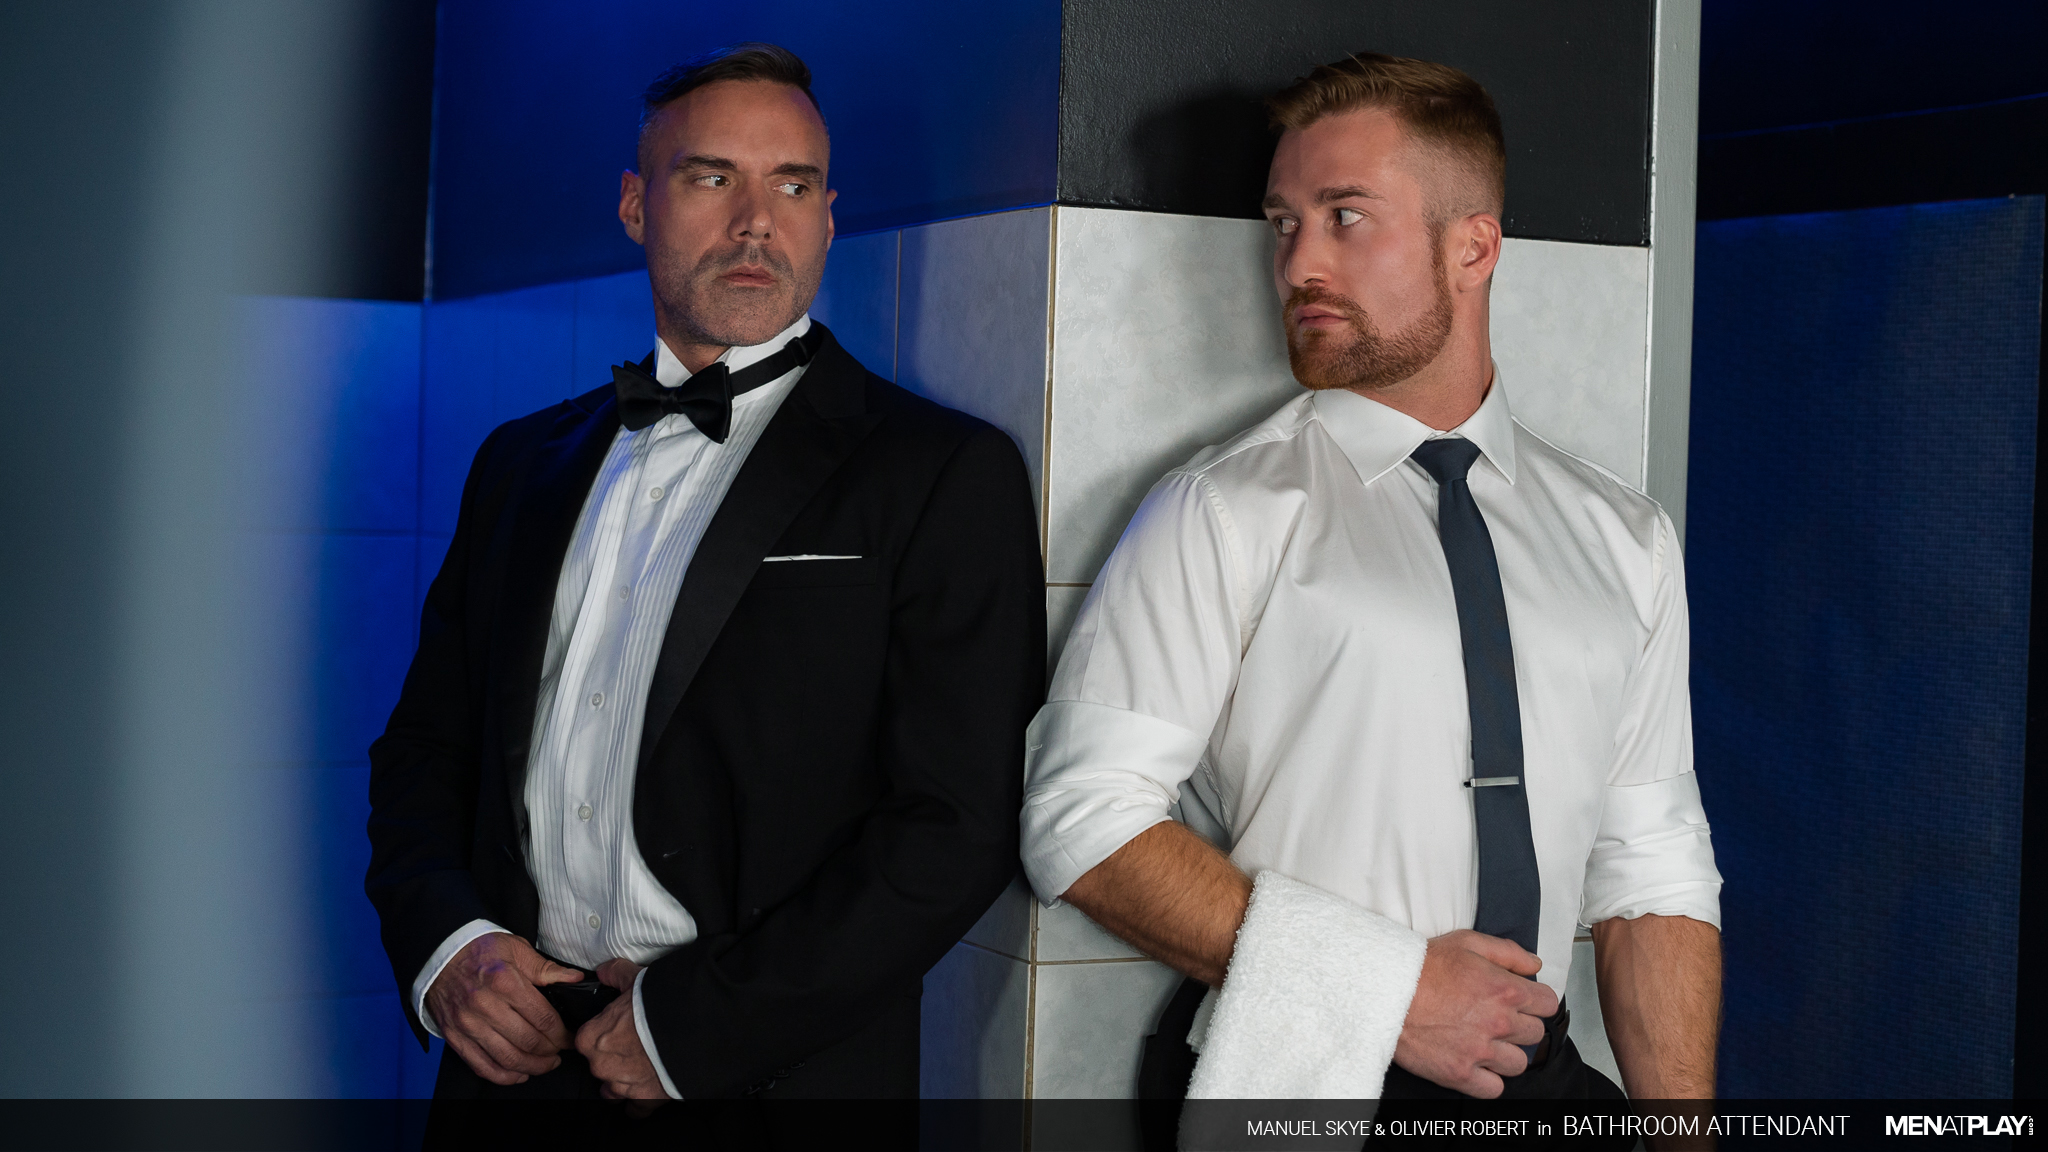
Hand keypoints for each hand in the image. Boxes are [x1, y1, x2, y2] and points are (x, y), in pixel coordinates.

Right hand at [425, 932, 583, 1085]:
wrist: (439, 955)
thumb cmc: (479, 949)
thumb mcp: (516, 949)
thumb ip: (546, 968)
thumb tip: (575, 978)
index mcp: (504, 981)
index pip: (543, 1018)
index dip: (562, 1034)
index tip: (569, 1038)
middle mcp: (485, 1005)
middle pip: (528, 1041)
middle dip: (551, 1051)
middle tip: (560, 1050)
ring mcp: (468, 1024)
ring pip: (507, 1058)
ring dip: (532, 1066)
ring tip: (546, 1063)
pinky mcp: (455, 1037)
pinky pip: (481, 1066)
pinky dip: (504, 1076)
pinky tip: (519, 1074)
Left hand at [578, 958, 667, 1100]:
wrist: (693, 1027)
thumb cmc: (660, 1005)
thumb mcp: (634, 979)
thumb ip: (615, 974)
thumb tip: (605, 970)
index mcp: (592, 1038)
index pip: (585, 1040)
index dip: (602, 1033)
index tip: (614, 1030)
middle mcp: (602, 1066)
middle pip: (599, 1065)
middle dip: (614, 1057)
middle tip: (633, 1044)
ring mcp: (624, 1085)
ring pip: (614, 1089)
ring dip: (624, 1079)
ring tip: (641, 1066)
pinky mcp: (646, 1099)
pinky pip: (636, 1109)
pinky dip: (641, 1102)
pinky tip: (648, 1090)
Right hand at [1393, 929, 1559, 1097]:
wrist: (1386, 991)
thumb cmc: (1422, 966)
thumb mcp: (1467, 942)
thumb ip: (1508, 952)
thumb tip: (1535, 965)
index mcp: (1505, 990)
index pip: (1547, 1004)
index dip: (1535, 1000)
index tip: (1522, 1001)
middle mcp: (1498, 1023)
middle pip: (1535, 1034)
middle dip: (1520, 1025)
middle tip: (1497, 1018)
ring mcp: (1480, 1051)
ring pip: (1518, 1064)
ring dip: (1505, 1053)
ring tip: (1485, 1041)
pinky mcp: (1460, 1073)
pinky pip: (1494, 1089)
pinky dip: (1488, 1079)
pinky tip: (1476, 1063)